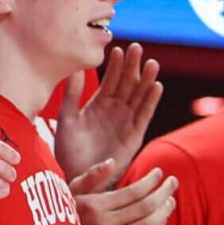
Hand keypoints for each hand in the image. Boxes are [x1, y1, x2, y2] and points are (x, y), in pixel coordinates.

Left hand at [53, 44, 161, 179]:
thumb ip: (72, 95)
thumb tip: (74, 69)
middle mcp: (115, 111)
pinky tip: (156, 87)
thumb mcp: (67, 118)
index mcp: (98, 105)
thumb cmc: (68, 150)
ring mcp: (126, 122)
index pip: (110, 80)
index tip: (117, 48)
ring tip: (152, 64)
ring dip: (146, 80)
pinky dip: (151, 101)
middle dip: (133, 67)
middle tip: (137, 48)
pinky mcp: (135, 135)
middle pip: (128, 84)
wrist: (78, 176)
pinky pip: (144, 114)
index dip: (115, 66)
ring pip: (139, 96)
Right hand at [70, 162, 176, 224]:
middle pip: (146, 207)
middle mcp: (104, 224)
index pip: (133, 192)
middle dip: (164, 192)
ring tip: (171, 200)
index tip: (160, 172)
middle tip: (174, 182)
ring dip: (165, 211)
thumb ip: (91, 176)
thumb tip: (112, 162)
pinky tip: (162, 219)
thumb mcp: (70, 191)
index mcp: (94, 206)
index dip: (151, 181)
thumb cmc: (63, 211)